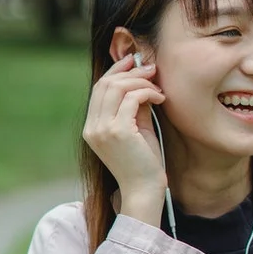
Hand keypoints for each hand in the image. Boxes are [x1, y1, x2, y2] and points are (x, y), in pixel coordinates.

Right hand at [83, 54, 166, 198]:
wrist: (144, 191)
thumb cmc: (143, 164)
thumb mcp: (136, 129)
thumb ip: (134, 106)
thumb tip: (142, 80)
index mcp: (92, 128)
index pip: (99, 89)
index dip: (116, 71)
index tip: (134, 62)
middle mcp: (92, 127)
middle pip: (106, 83)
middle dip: (131, 72)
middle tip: (152, 70)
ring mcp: (102, 129)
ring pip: (118, 87)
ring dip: (141, 81)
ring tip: (158, 87)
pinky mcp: (117, 131)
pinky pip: (132, 99)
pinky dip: (148, 93)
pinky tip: (160, 99)